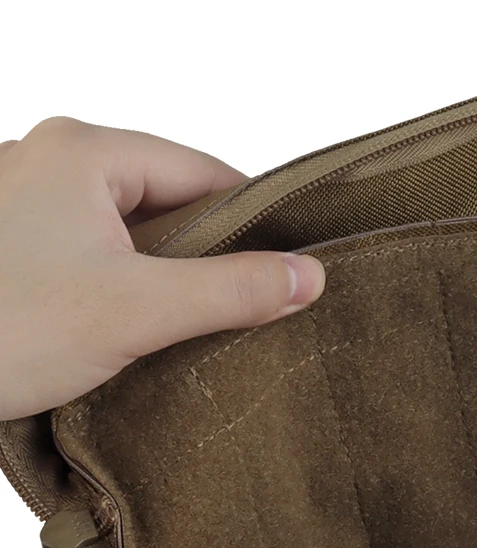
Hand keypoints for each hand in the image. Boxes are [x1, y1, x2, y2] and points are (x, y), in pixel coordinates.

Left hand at [0, 117, 325, 420]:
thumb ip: (231, 291)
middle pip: (170, 203)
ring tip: (191, 326)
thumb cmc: (1, 330)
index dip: (255, 223)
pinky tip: (140, 330)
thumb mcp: (137, 311)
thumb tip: (309, 277)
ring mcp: (29, 204)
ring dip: (169, 279)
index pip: (204, 173)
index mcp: (83, 151)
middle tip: (244, 311)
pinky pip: (99, 256)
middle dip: (210, 258)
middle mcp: (51, 162)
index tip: (288, 271)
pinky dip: (129, 290)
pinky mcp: (19, 248)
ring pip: (134, 234)